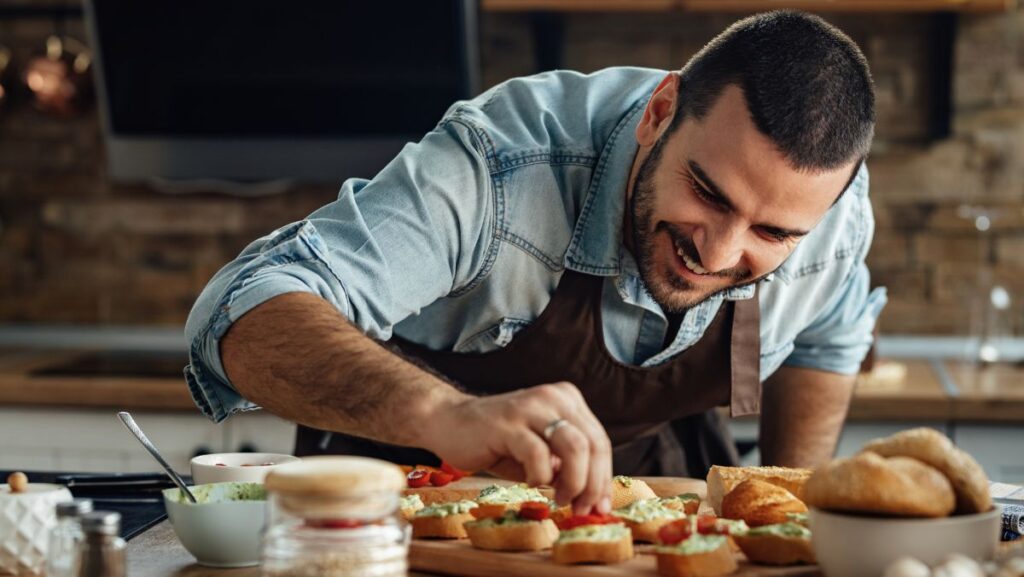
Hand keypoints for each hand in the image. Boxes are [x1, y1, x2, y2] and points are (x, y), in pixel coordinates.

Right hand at [423, 382, 612, 514]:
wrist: (448, 422)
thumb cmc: (497, 442)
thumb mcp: (539, 453)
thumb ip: (566, 467)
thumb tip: (593, 498)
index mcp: (566, 400)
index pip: (599, 440)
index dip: (604, 477)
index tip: (600, 506)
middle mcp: (553, 397)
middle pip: (593, 444)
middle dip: (593, 484)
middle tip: (581, 509)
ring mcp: (531, 407)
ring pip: (575, 447)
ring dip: (574, 482)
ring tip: (560, 499)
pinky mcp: (508, 423)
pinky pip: (539, 455)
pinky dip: (541, 477)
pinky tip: (531, 482)